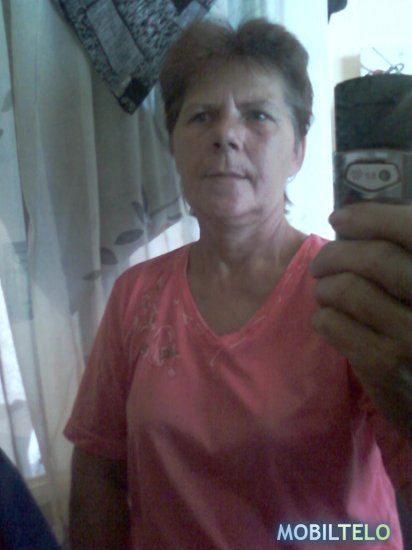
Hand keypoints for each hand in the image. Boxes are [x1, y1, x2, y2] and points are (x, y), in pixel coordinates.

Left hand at [309, 202, 411, 436]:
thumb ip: (402, 261)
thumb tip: (357, 223)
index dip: (372, 217)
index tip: (339, 218)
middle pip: (376, 259)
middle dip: (336, 254)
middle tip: (320, 262)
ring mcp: (411, 336)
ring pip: (347, 289)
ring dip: (325, 287)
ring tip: (325, 292)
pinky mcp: (383, 364)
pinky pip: (333, 323)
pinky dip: (323, 316)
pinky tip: (329, 319)